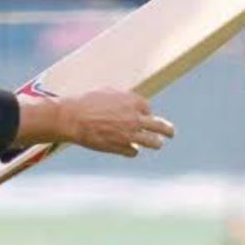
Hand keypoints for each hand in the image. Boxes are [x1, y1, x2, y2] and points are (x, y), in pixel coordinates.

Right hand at [60, 89, 174, 156]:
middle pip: (160, 126)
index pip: (148, 109)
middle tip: (171, 133)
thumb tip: (133, 103)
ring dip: (156, 143)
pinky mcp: (121, 147)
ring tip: (158, 143)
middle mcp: (136, 118)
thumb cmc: (87, 102)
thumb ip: (124, 98)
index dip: (144, 113)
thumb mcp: (109, 92)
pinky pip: (134, 152)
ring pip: (153, 142)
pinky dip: (131, 150)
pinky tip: (128, 149)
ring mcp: (130, 134)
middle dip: (167, 130)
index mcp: (134, 101)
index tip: (142, 115)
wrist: (73, 118)